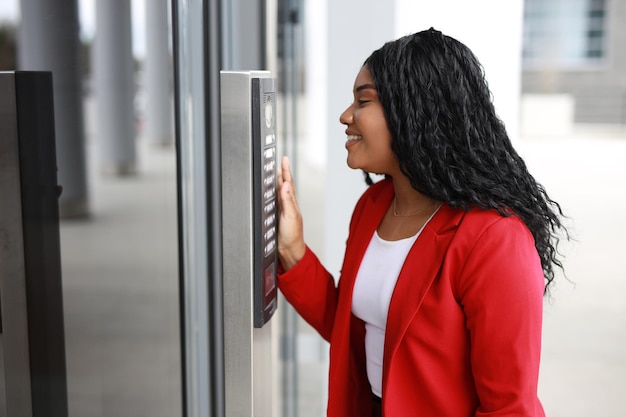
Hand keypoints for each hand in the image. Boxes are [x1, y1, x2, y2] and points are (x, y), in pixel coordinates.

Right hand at [277, 156, 305, 270]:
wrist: (289, 251)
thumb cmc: (292, 237)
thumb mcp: (290, 216)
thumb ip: (287, 201)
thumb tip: (286, 184)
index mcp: (292, 202)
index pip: (288, 182)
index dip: (285, 170)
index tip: (283, 158)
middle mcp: (287, 205)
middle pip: (284, 184)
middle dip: (281, 172)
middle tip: (279, 161)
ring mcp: (282, 210)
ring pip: (279, 192)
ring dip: (277, 182)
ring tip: (275, 172)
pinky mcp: (276, 217)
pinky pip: (274, 201)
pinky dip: (272, 194)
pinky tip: (270, 192)